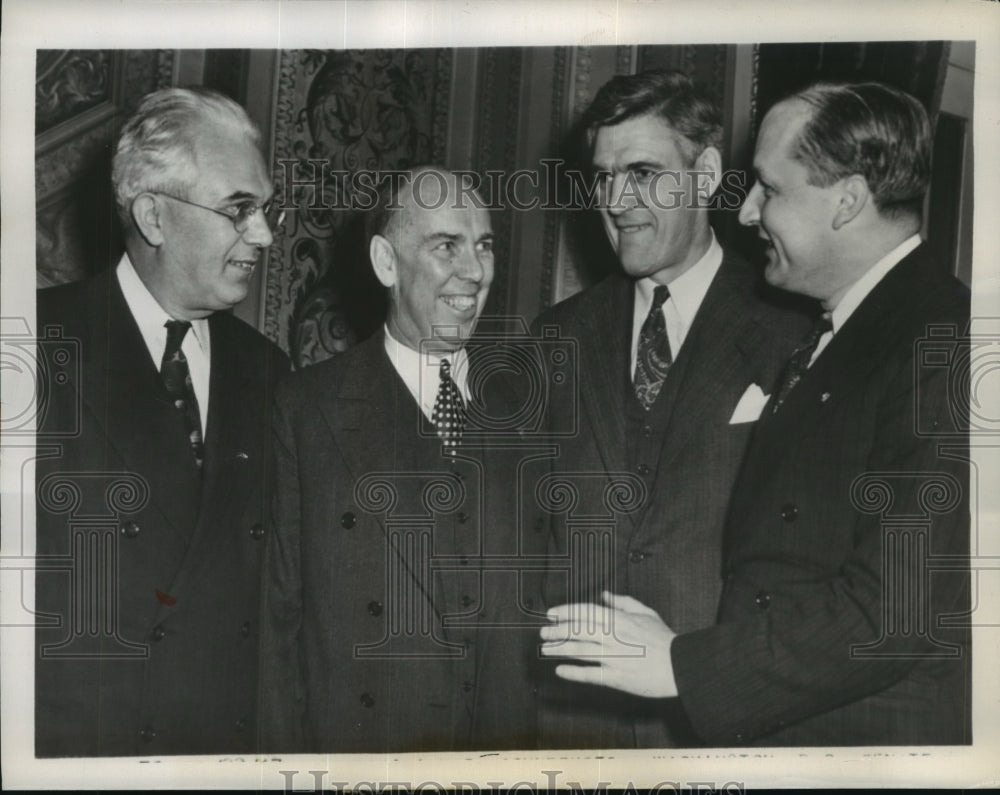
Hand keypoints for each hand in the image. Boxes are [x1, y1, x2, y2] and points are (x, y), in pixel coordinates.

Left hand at [539, 591, 678, 697]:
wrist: (680, 666)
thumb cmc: (664, 639)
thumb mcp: (645, 613)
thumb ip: (623, 602)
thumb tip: (604, 595)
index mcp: (619, 619)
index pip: (585, 612)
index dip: (565, 612)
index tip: (551, 614)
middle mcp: (613, 636)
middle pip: (578, 631)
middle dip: (557, 631)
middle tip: (543, 633)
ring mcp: (614, 657)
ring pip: (580, 651)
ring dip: (560, 650)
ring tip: (545, 650)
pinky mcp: (617, 677)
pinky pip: (590, 674)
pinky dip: (574, 673)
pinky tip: (560, 671)